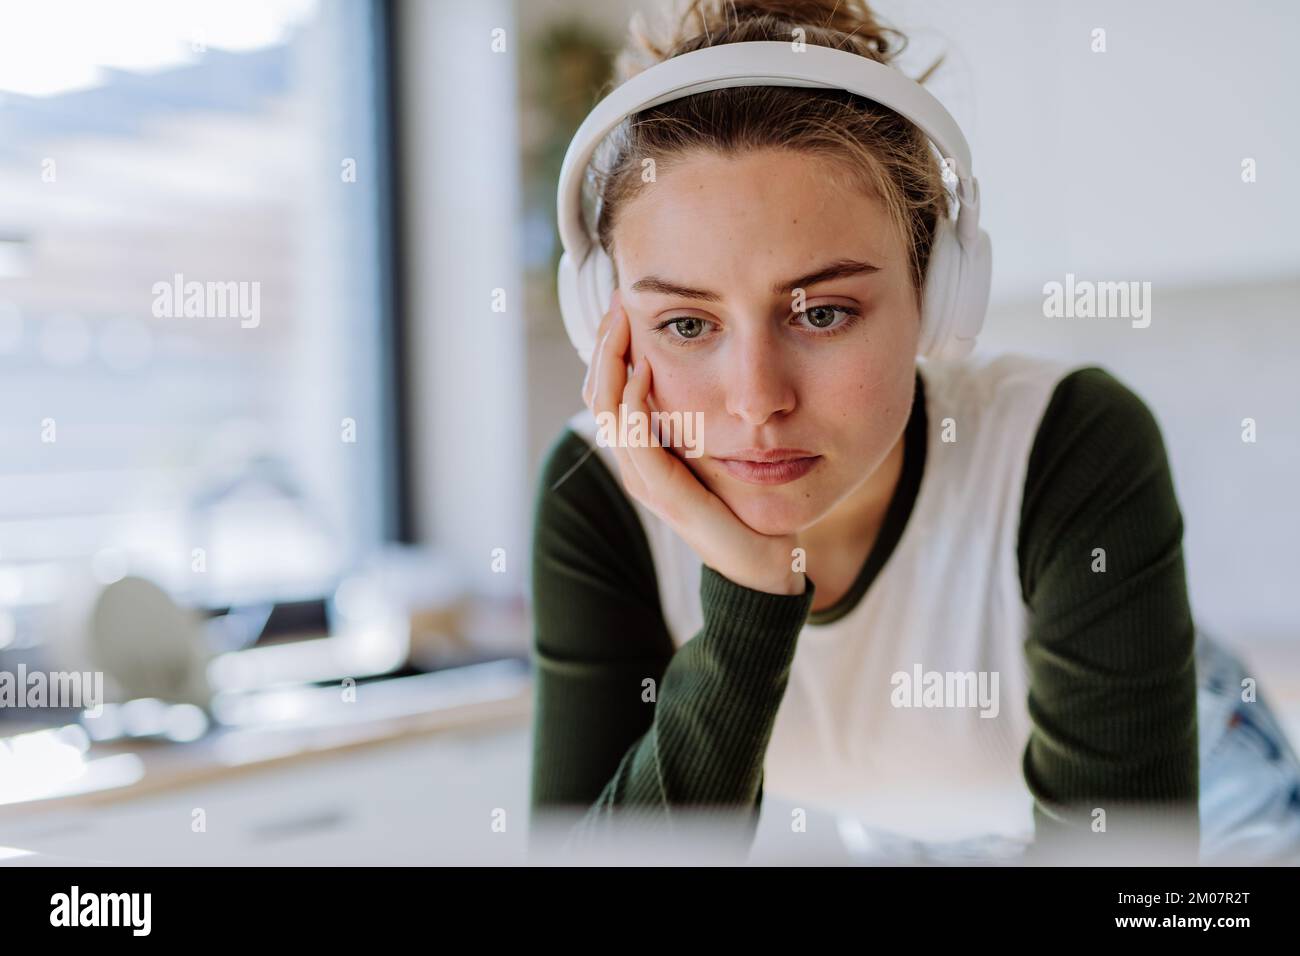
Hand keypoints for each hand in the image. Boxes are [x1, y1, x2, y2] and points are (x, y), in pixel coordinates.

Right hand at [583, 290, 805, 596]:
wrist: (765, 564)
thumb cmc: (746, 506)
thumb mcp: (721, 448)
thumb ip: (703, 416)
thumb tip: (706, 364)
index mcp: (644, 452)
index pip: (607, 391)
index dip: (608, 348)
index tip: (623, 302)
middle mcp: (636, 466)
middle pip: (598, 395)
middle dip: (604, 345)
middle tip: (619, 301)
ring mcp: (645, 481)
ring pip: (607, 412)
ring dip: (610, 364)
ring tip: (622, 323)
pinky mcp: (665, 494)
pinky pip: (635, 441)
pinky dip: (632, 404)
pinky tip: (643, 372)